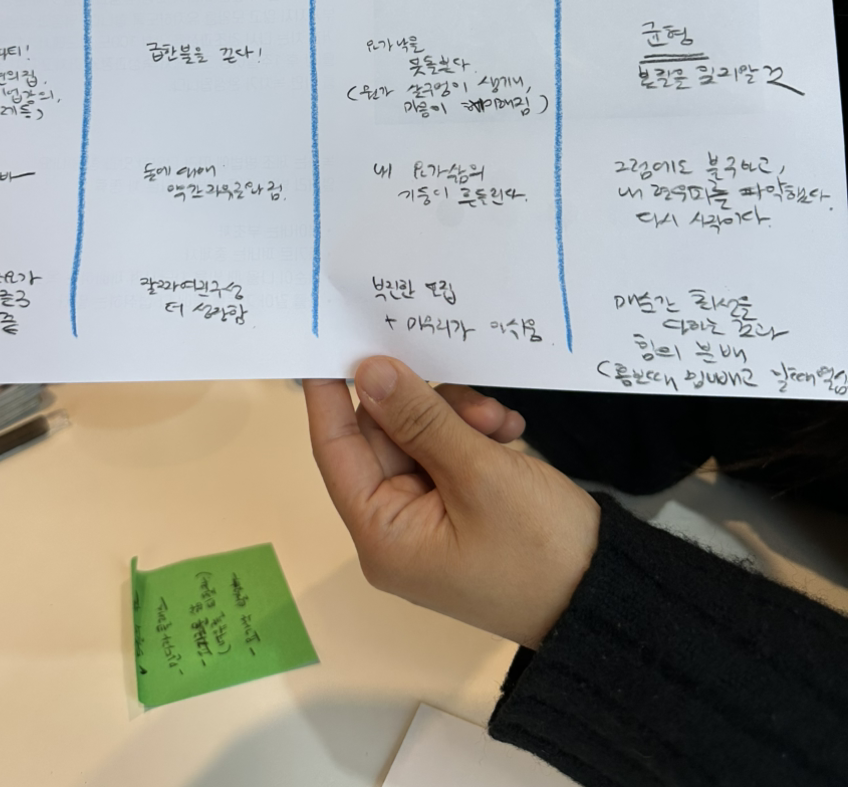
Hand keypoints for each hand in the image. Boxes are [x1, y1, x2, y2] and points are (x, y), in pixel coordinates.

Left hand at [304, 357, 600, 648]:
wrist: (609, 597)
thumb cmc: (539, 547)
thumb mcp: (479, 473)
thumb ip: (420, 418)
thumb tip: (367, 373)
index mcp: (382, 533)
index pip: (334, 448)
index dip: (328, 394)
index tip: (332, 340)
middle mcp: (395, 528)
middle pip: (383, 437)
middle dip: (424, 405)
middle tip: (473, 394)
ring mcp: (428, 520)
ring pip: (420, 438)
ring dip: (456, 418)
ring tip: (500, 421)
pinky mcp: (461, 510)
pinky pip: (449, 454)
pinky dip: (474, 435)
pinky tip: (509, 429)